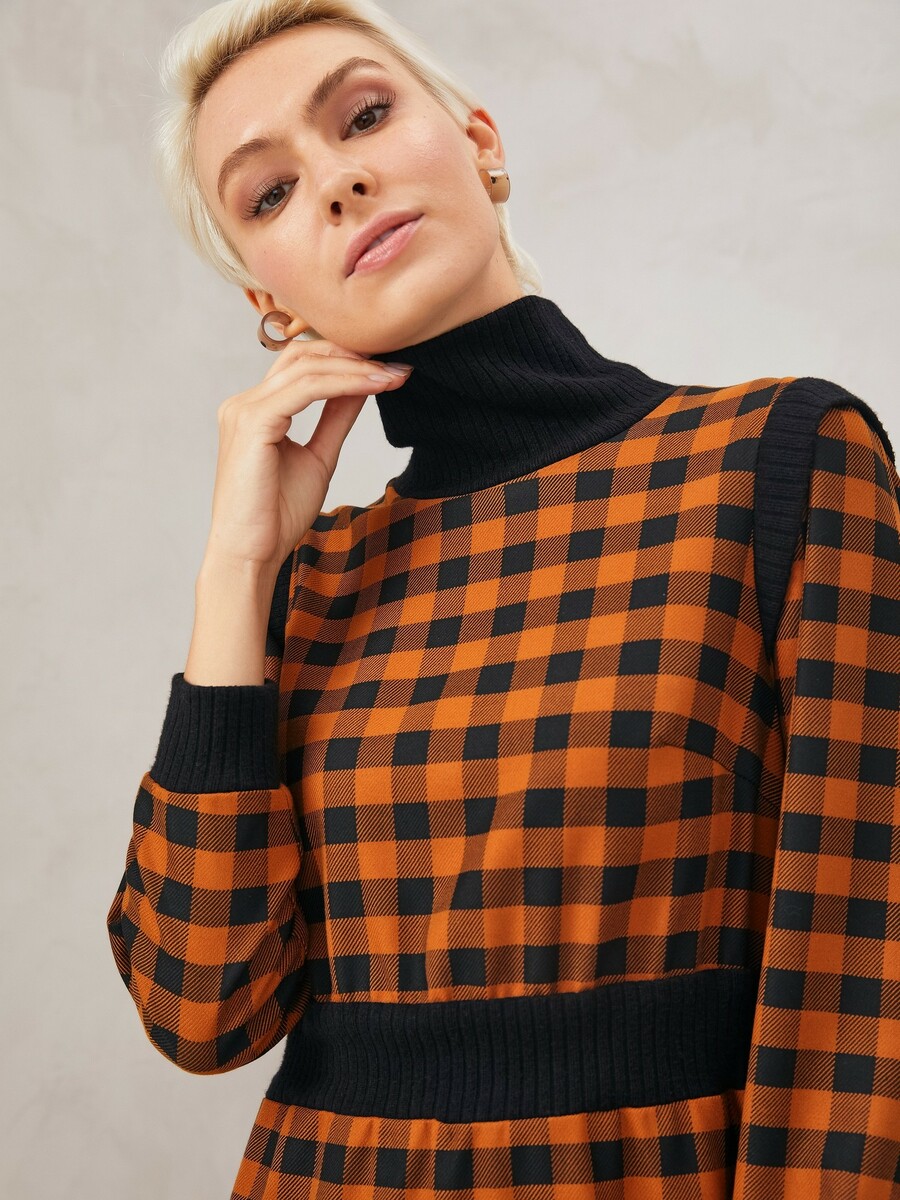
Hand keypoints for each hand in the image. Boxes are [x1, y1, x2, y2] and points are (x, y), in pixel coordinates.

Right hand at [201, 338, 411, 573]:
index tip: (390, 370)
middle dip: (352, 353)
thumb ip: (335, 419)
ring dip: (355, 368)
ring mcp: (244, 410)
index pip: (301, 364)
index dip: (345, 359)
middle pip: (302, 355)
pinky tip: (373, 387)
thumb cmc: (277, 515)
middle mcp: (244, 403)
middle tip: (395, 364)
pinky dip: (343, 384)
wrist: (251, 553)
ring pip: (307, 368)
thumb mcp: (319, 457)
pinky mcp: (253, 423)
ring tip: (391, 376)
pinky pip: (306, 390)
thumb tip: (361, 387)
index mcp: (255, 410)